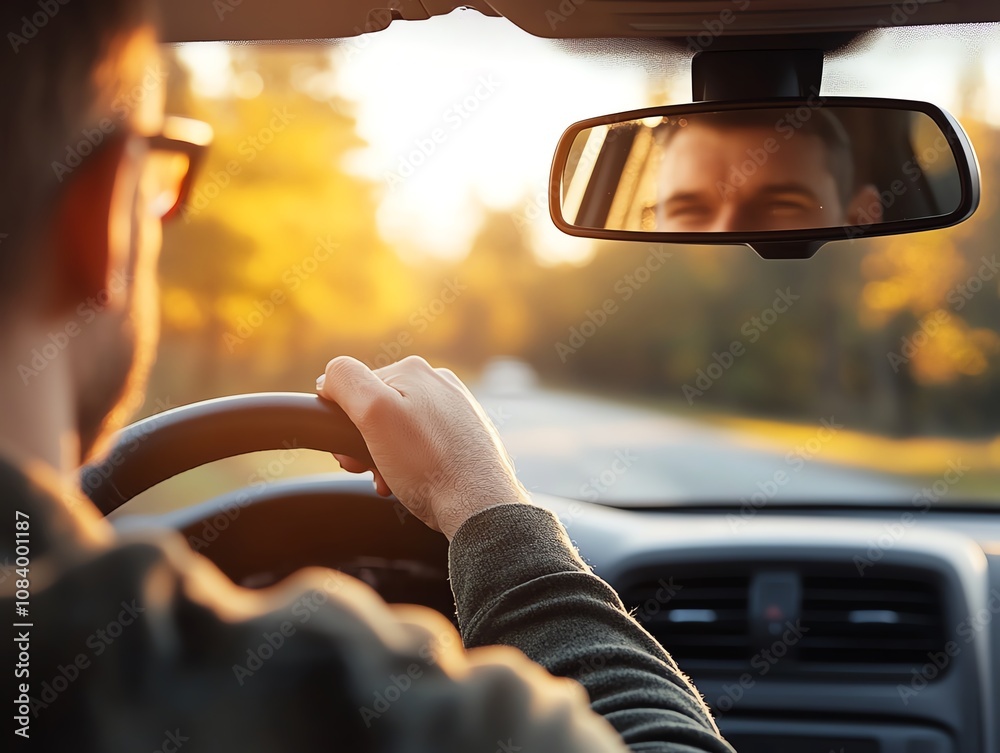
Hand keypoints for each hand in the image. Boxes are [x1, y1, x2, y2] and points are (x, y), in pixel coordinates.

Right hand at [316, 355, 529, 539]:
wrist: (479, 505)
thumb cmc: (427, 463)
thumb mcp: (374, 413)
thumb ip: (346, 381)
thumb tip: (329, 376)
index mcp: (414, 369)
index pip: (355, 387)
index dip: (343, 422)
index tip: (349, 453)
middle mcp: (438, 383)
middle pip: (378, 410)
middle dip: (364, 443)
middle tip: (368, 471)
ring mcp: (456, 410)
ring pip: (399, 430)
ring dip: (384, 457)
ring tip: (391, 481)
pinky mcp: (466, 437)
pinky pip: (423, 445)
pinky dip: (409, 464)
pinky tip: (411, 483)